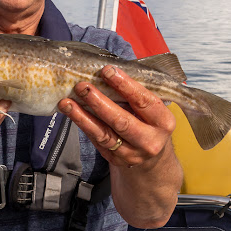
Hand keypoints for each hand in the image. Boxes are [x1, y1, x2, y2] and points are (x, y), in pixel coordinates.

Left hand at [58, 66, 175, 168]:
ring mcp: (132, 154)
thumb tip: (107, 72)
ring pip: (104, 134)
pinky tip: (72, 113)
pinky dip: (83, 125)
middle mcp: (150, 141)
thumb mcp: (152, 108)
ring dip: (82, 116)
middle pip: (121, 120)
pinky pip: (96, 141)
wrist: (152, 156)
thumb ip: (135, 93)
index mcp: (163, 122)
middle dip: (99, 102)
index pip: (143, 101)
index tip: (106, 71)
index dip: (124, 85)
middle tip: (82, 87)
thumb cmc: (149, 121)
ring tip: (66, 102)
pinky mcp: (116, 160)